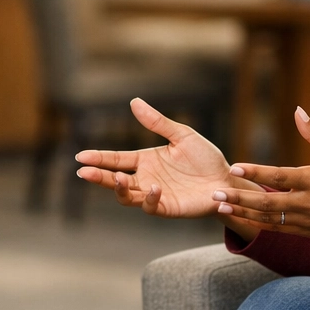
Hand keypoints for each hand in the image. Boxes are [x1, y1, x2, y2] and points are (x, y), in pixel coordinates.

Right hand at [75, 98, 258, 217]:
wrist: (228, 180)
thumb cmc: (206, 158)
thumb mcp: (182, 135)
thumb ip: (157, 122)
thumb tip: (134, 101)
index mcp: (145, 160)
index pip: (116, 159)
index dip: (98, 158)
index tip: (81, 156)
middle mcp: (145, 178)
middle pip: (114, 179)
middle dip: (98, 176)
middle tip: (83, 172)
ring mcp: (154, 195)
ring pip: (126, 196)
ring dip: (118, 189)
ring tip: (118, 178)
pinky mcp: (167, 208)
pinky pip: (150, 206)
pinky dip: (148, 198)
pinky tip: (153, 187)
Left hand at [213, 107, 309, 248]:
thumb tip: (297, 110)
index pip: (280, 176)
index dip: (256, 172)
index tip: (235, 167)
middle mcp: (309, 203)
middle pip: (268, 203)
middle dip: (240, 198)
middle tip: (216, 193)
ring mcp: (308, 221)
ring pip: (269, 219)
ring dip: (244, 213)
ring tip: (220, 206)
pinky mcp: (309, 232)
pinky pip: (279, 230)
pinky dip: (258, 225)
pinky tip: (241, 218)